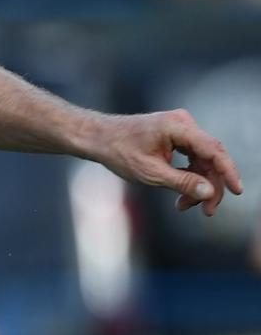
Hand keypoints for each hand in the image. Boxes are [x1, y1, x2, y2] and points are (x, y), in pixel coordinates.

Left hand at [94, 108, 242, 216]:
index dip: (227, 172)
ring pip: (202, 160)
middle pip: (210, 158)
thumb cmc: (118, 151)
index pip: (214, 150)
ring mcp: (180, 128)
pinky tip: (182, 196)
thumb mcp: (150, 172)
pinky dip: (188, 176)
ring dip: (198, 184)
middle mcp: (183, 123)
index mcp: (178, 126)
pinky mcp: (175, 136)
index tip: (237, 191)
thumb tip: (209, 192)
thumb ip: (182, 182)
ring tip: (185, 206)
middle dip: (209, 186)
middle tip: (207, 211)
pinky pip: (192, 157)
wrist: (97, 138)